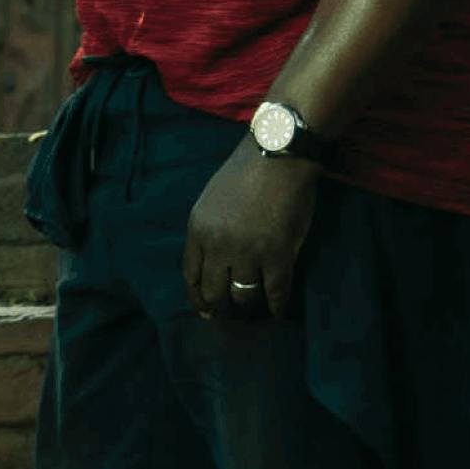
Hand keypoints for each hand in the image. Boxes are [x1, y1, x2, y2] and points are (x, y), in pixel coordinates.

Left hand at [183, 139, 318, 319]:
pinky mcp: (278, 257)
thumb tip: (212, 260)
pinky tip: (277, 311)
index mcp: (198, 229)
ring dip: (249, 305)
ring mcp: (248, 254)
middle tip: (229, 313)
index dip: (197, 296)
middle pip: (213, 291)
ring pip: (242, 296)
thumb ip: (208, 230)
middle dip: (220, 306)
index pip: (191, 274)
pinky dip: (276, 306)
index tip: (204, 309)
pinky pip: (275, 293)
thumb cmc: (245, 170)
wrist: (279, 155)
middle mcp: (218, 246)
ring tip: (254, 308)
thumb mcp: (212, 199)